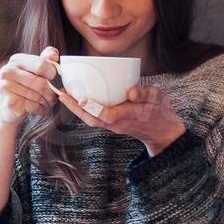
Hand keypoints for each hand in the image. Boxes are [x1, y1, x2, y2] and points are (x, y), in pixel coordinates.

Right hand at [0, 46, 60, 123]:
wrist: (8, 107)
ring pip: (38, 96)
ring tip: (45, 103)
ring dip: (46, 102)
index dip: (52, 73)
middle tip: (53, 96)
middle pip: (41, 83)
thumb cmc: (25, 86)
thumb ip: (45, 59)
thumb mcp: (34, 70)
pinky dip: (40, 109)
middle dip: (51, 92)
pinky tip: (38, 109)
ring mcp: (6, 87)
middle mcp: (8, 71)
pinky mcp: (9, 103)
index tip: (53, 78)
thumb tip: (54, 56)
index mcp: (16, 60)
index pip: (42, 64)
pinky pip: (33, 106)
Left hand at [55, 83, 187, 155]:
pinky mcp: (112, 124)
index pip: (108, 115)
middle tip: (61, 93)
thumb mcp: (159, 99)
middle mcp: (117, 124)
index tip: (81, 100)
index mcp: (129, 117)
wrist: (162, 131)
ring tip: (63, 94)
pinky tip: (76, 99)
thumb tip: (132, 92)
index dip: (94, 108)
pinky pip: (94, 118)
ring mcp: (113, 126)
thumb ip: (146, 94)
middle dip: (75, 108)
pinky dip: (83, 110)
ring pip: (90, 120)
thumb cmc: (161, 111)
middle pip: (92, 119)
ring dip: (75, 109)